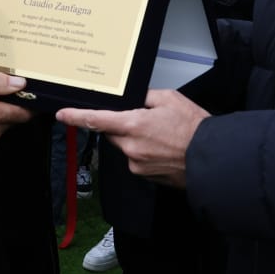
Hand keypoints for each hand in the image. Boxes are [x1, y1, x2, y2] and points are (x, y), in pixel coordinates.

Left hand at [57, 90, 207, 187]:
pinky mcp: (145, 176)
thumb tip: (133, 100)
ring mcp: (137, 164)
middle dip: (123, 125)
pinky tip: (163, 148)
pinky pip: (137, 160)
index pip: (96, 120)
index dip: (76, 117)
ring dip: (136, 139)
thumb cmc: (194, 129)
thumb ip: (144, 97)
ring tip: (162, 136)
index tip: (63, 114)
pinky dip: (145, 152)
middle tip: (146, 120)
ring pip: (126, 147)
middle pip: (113, 133)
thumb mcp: (169, 99)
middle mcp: (131, 148)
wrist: (211, 159)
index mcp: (134, 125)